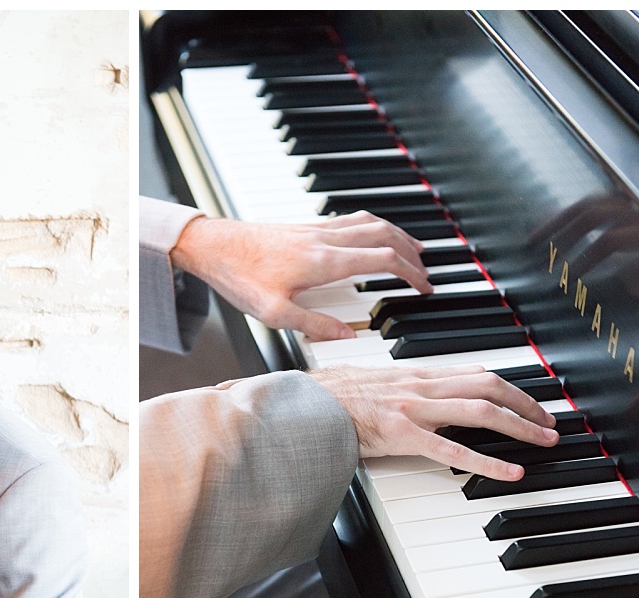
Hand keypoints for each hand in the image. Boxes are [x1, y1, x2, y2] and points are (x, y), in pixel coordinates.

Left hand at [170, 211, 431, 341]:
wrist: (212, 245)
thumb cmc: (238, 277)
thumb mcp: (273, 313)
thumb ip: (314, 326)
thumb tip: (349, 335)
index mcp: (324, 261)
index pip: (383, 260)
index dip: (410, 273)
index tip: (425, 287)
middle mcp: (325, 239)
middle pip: (385, 235)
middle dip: (412, 253)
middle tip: (427, 271)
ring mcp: (316, 229)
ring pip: (370, 222)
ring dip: (397, 234)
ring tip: (413, 249)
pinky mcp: (305, 226)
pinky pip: (351, 220)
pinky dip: (374, 227)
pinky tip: (371, 237)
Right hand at [311, 365, 559, 480]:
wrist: (300, 404)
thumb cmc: (327, 399)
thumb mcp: (369, 383)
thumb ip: (398, 389)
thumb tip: (419, 397)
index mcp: (412, 374)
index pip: (474, 373)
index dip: (509, 386)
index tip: (529, 401)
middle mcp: (419, 386)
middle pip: (489, 386)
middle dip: (527, 403)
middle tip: (550, 423)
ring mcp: (413, 408)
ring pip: (481, 411)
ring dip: (521, 425)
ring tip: (544, 441)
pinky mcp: (402, 434)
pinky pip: (453, 450)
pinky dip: (488, 462)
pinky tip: (511, 472)